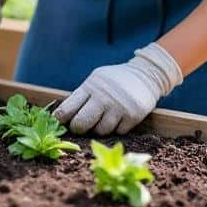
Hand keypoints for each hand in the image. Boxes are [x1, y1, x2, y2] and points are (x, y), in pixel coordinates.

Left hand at [53, 43, 183, 134]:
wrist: (145, 74)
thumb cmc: (114, 81)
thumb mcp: (95, 81)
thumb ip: (82, 96)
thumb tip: (61, 116)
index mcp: (90, 87)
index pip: (67, 109)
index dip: (60, 119)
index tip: (60, 123)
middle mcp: (103, 97)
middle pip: (81, 124)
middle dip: (78, 129)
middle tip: (81, 127)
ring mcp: (118, 107)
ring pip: (100, 131)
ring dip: (99, 129)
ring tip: (102, 120)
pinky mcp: (133, 116)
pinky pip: (118, 132)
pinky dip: (116, 128)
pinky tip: (118, 119)